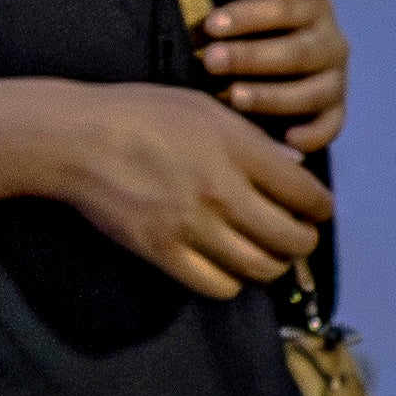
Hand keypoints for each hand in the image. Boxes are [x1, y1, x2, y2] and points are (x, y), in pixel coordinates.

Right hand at [23, 81, 333, 297]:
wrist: (76, 139)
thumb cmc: (140, 114)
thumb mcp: (203, 109)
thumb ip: (253, 141)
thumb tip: (295, 169)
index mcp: (237, 149)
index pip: (306, 194)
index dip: (320, 208)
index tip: (316, 211)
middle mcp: (221, 192)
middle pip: (291, 240)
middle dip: (302, 242)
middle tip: (295, 237)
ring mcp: (192, 226)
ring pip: (260, 268)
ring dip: (270, 265)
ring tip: (264, 253)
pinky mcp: (164, 253)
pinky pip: (219, 285)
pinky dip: (232, 280)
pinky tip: (226, 265)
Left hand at [201, 0, 347, 152]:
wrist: (281, 62)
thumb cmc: (251, 35)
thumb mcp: (246, 18)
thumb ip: (229, 19)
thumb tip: (197, 24)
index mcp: (312, 10)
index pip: (283, 7)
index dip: (247, 16)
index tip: (210, 26)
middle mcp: (331, 44)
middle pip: (296, 51)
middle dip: (251, 57)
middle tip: (211, 62)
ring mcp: (336, 81)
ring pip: (312, 92)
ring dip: (271, 96)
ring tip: (234, 99)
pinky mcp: (335, 114)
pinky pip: (330, 127)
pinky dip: (312, 135)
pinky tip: (286, 140)